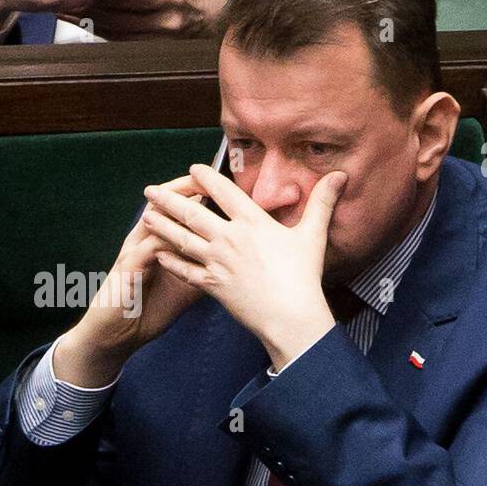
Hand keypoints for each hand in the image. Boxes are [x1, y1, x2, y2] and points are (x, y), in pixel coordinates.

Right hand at [55, 175, 205, 386]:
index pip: (175, 206)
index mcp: (156, 240)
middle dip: (187, 189)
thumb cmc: (148, 308)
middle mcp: (143, 241)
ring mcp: (133, 253)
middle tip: (212, 178)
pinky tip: (182, 238)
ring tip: (199, 199)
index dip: (198, 192)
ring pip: (153, 220)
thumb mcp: (183, 285)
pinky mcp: (127, 271)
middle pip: (163, 202)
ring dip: (175, 209)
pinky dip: (164, 242)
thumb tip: (234, 260)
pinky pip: (146, 250)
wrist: (115, 334)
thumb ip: (203, 267)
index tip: (225, 185)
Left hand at [62, 0, 231, 39]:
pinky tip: (81, 22)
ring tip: (66, 10)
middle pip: (120, 14)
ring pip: (116, 31)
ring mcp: (157, 37)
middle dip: (92, 5)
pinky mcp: (149, 46)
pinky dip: (98, 31)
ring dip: (90, 21)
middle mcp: (165, 20)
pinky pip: (119, 40)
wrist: (204, 11)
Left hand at [141, 165, 348, 370]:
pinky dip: (170, 261)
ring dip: (161, 226)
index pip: (225, 191)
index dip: (206, 177)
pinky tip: (157, 253)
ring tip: (145, 215)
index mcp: (253, 223)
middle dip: (169, 199)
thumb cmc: (303, 277)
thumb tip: (341, 174)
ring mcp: (218, 262)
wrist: (291, 316)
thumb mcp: (313, 235)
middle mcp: (230, 239)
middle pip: (192, 213)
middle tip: (150, 190)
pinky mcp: (212, 285)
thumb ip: (322, 202)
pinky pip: (185, 270)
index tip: (192, 169)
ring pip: (182, 239)